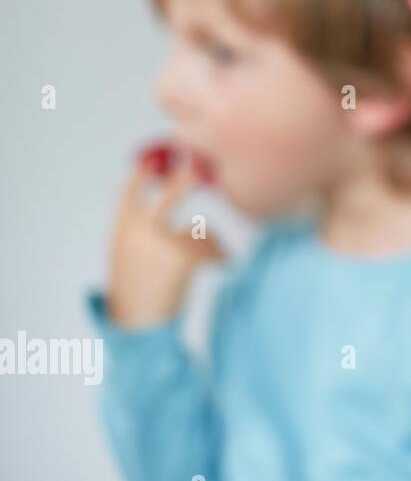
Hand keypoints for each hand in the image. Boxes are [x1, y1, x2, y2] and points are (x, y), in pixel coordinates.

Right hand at [106, 151, 223, 327]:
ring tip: (190, 269)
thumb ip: (144, 225)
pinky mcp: (184, 254)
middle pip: (172, 193)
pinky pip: (213, 246)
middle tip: (198, 160)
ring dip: (206, 245)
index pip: (132, 189)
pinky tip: (207, 274)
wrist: (137, 325)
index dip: (147, 170)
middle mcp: (139, 229)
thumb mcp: (130, 252)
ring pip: (201, 228)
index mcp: (121, 227)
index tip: (160, 155)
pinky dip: (218, 257)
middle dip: (189, 175)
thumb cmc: (137, 288)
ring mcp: (162, 240)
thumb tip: (179, 195)